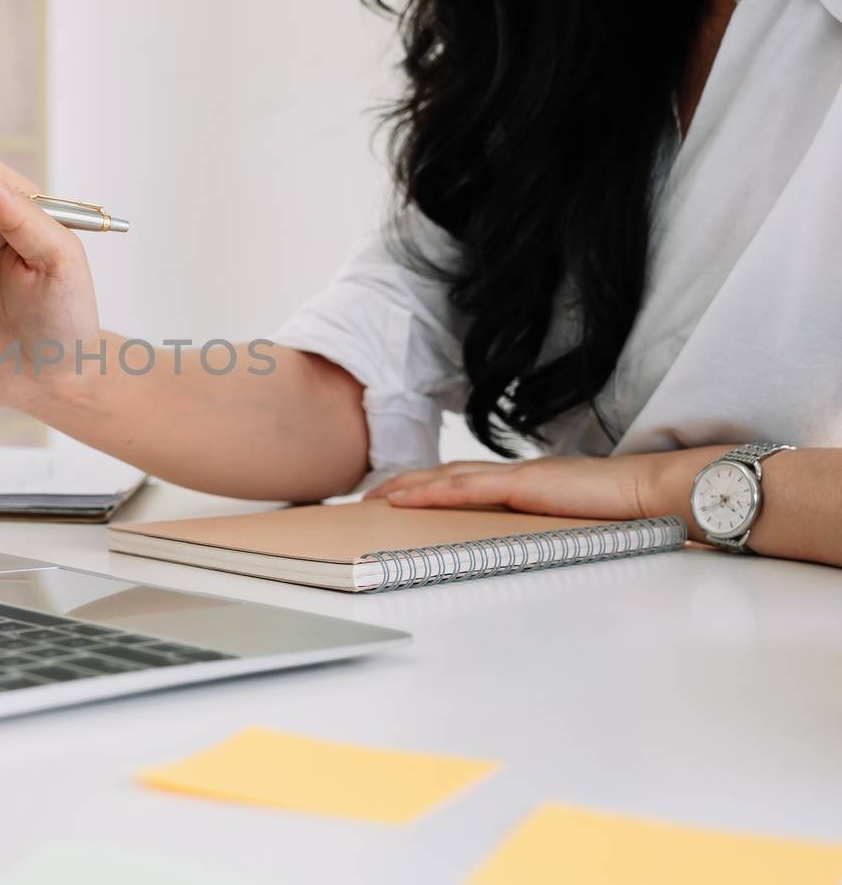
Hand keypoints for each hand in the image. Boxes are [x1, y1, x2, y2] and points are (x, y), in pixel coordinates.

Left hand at [365, 451, 708, 522]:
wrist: (662, 495)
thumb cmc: (631, 515)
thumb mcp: (578, 529)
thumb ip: (552, 535)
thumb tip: (536, 557)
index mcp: (530, 485)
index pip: (469, 484)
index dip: (431, 488)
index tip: (400, 500)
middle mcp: (519, 476)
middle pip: (449, 476)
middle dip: (407, 486)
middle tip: (371, 499)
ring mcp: (521, 476)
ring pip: (450, 478)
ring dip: (409, 487)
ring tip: (376, 499)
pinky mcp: (525, 484)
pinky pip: (468, 487)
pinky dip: (433, 491)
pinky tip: (407, 498)